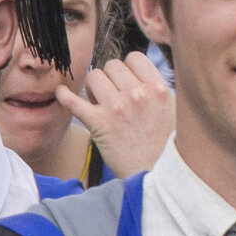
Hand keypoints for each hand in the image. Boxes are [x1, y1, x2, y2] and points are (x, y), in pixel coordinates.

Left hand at [54, 55, 175, 173]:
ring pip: (94, 76)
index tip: (126, 81)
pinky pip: (74, 101)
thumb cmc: (168, 147)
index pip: (134, 58)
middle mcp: (138, 94)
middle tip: (113, 96)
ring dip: (95, 87)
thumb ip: (158, 90)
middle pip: (112, 66)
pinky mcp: (99, 125)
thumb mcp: (175, 111)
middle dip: (110, 78)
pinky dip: (64, 95)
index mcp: (158, 88)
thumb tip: (140, 74)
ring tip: (101, 103)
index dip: (127, 68)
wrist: (159, 177)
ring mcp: (117, 108)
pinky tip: (61, 92)